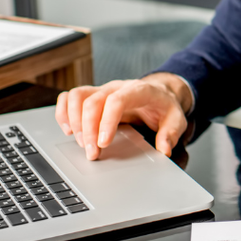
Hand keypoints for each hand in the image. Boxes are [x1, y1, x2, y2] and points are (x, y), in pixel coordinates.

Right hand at [54, 73, 192, 160]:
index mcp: (139, 90)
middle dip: (89, 130)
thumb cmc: (165, 106)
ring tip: (81, 143)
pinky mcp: (92, 95)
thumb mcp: (176, 119)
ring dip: (73, 121)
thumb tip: (164, 150)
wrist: (159, 93)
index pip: (117, 100)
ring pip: (77, 96)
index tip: (103, 143)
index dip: (106, 121)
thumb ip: (171, 133)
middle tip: (92, 154)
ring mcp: (102, 89)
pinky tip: (68, 131)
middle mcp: (116, 87)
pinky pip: (70, 97)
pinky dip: (63, 112)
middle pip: (93, 101)